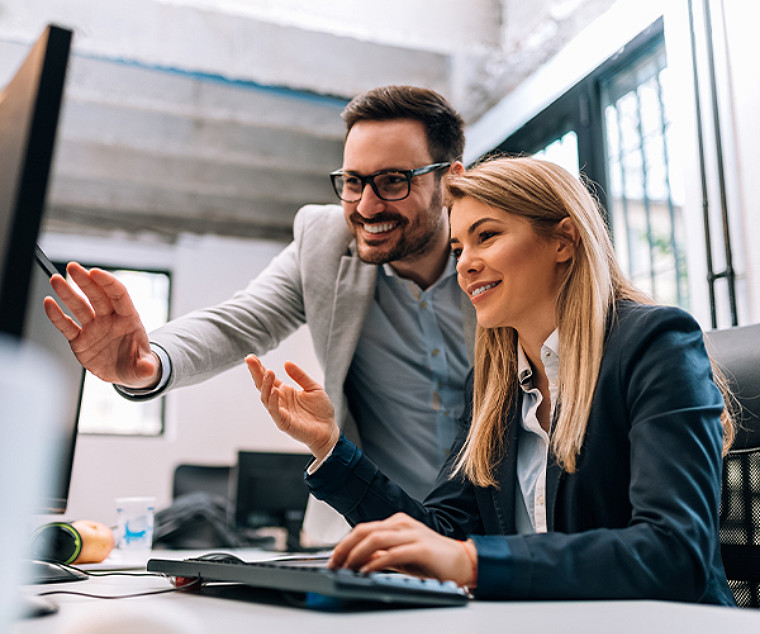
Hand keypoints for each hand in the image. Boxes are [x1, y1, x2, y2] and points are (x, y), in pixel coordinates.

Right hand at [43, 262, 159, 388]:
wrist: (125, 374)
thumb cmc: (137, 364)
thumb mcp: (144, 369)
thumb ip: (146, 367)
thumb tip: (149, 370)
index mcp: (128, 319)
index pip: (119, 295)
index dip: (108, 283)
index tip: (95, 272)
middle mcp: (109, 319)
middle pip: (97, 296)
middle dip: (85, 281)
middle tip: (72, 267)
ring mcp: (93, 328)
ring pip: (79, 307)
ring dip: (67, 293)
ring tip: (56, 279)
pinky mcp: (79, 340)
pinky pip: (67, 326)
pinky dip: (57, 316)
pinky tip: (48, 303)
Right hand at [245, 355, 339, 460]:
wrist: (329, 429)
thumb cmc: (321, 410)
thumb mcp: (313, 387)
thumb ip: (300, 376)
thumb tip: (286, 362)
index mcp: (284, 391)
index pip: (268, 378)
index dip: (259, 368)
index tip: (251, 357)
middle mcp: (279, 401)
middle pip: (262, 386)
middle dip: (255, 373)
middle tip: (250, 360)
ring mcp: (280, 412)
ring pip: (266, 398)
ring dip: (265, 385)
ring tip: (269, 372)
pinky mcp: (283, 423)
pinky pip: (275, 412)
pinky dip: (273, 401)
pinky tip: (274, 391)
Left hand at [328, 513, 476, 588]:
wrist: (463, 562)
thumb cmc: (433, 560)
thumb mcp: (401, 556)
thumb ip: (381, 555)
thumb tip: (359, 561)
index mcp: (396, 523)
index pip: (362, 529)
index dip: (344, 545)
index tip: (333, 560)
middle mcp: (402, 524)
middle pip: (364, 531)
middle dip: (345, 548)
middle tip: (334, 564)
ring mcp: (411, 534)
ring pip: (375, 538)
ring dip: (356, 555)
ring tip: (347, 568)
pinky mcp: (420, 548)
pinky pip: (392, 553)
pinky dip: (376, 563)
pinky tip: (367, 572)